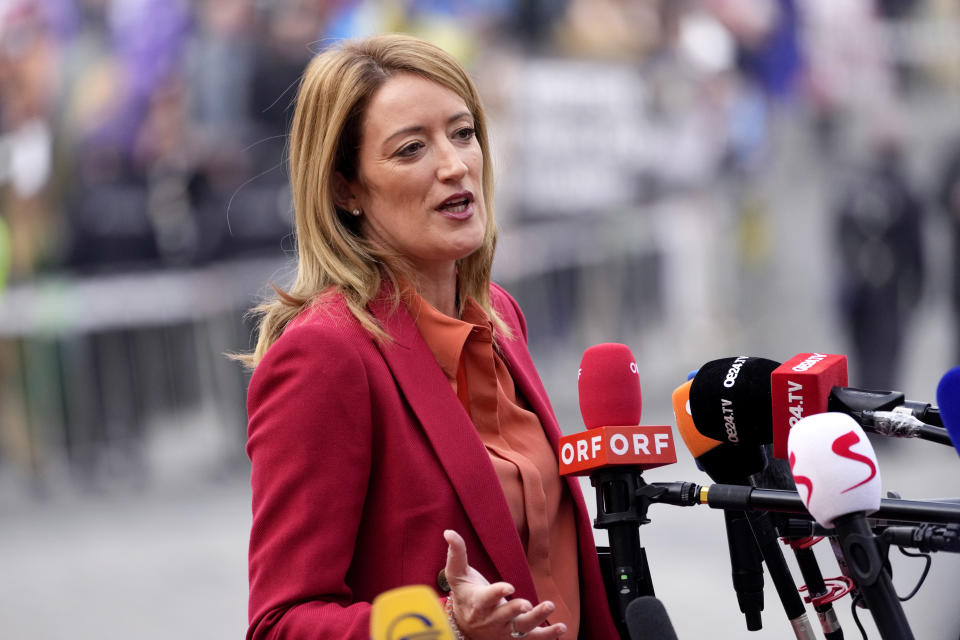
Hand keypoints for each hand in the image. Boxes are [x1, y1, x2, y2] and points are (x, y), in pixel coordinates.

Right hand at [443, 530, 566, 638]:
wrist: (464, 627)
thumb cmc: (464, 594)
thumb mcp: (457, 574)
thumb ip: (457, 553)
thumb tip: (449, 532)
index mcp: (478, 603)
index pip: (486, 599)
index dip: (497, 593)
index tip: (509, 586)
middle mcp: (491, 619)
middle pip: (504, 616)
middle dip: (515, 610)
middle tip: (527, 603)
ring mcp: (504, 631)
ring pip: (521, 629)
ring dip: (537, 619)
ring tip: (550, 605)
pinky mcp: (515, 638)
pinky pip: (533, 639)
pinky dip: (548, 635)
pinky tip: (562, 627)